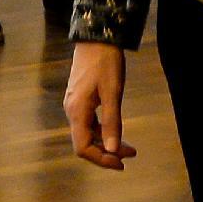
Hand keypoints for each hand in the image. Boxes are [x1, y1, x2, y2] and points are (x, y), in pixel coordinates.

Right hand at [63, 44, 133, 169]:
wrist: (96, 38)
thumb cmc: (105, 63)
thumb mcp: (113, 93)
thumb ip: (112, 123)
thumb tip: (112, 150)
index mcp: (77, 112)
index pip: (82, 148)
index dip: (101, 159)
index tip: (122, 163)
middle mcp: (72, 111)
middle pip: (84, 143)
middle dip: (106, 153)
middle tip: (130, 156)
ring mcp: (75, 104)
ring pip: (88, 133)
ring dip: (106, 142)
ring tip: (129, 147)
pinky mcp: (80, 98)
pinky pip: (89, 122)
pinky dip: (103, 130)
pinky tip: (117, 130)